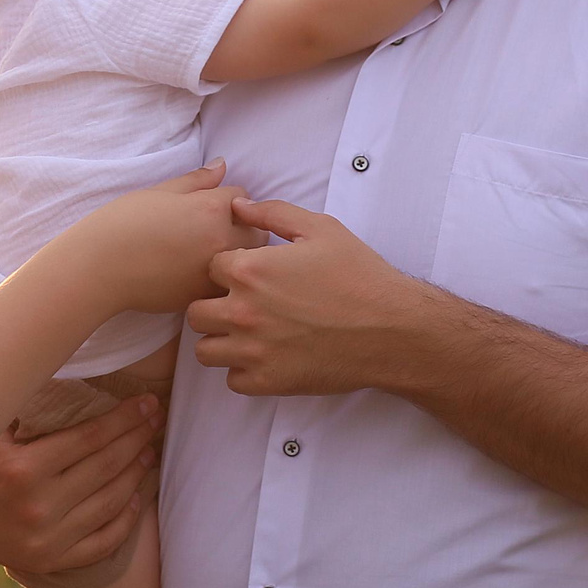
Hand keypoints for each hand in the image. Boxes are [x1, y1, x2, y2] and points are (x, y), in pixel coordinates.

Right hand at [0, 393, 162, 571]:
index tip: (147, 403)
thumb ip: (23, 398)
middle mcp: (37, 507)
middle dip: (137, 439)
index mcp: (22, 469)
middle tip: (156, 420)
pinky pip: (98, 545)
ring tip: (151, 453)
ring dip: (136, 475)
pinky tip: (136, 500)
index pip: (90, 438)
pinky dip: (123, 523)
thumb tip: (61, 358)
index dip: (125, 419)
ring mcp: (44, 539)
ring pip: (108, 504)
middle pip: (105, 468)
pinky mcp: (45, 560)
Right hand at [74, 162, 260, 313]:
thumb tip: (223, 164)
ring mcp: (216, 272)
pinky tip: (197, 273)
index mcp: (211, 208)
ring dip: (238, 255)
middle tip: (216, 228)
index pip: (243, 197)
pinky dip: (222, 278)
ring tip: (210, 252)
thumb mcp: (159, 192)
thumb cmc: (122, 224)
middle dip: (244, 227)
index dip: (228, 198)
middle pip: (258, 231)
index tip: (211, 204)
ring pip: (248, 262)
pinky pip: (228, 284)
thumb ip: (197, 180)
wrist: (98, 269)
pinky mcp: (204, 296)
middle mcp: (222, 240)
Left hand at [186, 197, 451, 396]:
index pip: (208, 269)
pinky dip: (243, 371)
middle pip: (196, 312)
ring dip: (222, 341)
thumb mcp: (321, 229)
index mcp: (250, 271)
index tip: (249, 276)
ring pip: (205, 350)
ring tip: (249, 334)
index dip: (228, 270)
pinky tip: (266, 357)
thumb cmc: (359, 276)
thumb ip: (273, 213)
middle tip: (242, 306)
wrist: (392, 329)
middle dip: (214, 306)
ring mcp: (253, 351)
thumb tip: (238, 206)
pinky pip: (232, 380)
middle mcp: (243, 312)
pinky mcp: (267, 382)